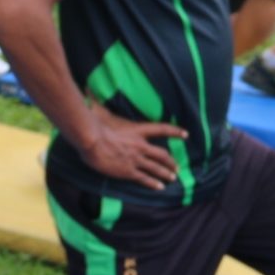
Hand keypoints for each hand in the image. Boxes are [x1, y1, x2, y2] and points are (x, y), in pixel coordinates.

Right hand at [72, 105, 186, 190]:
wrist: (92, 140)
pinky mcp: (128, 171)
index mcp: (137, 130)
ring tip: (172, 178)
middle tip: (177, 168)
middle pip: (162, 154)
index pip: (161, 129)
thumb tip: (88, 87)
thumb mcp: (102, 110)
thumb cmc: (96, 125)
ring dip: (165, 174)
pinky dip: (153, 183)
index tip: (186, 134)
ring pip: (156, 168)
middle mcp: (140, 145)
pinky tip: (159, 187)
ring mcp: (135, 159)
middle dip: (171, 162)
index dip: (175, 131)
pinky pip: (144, 179)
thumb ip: (99, 101)